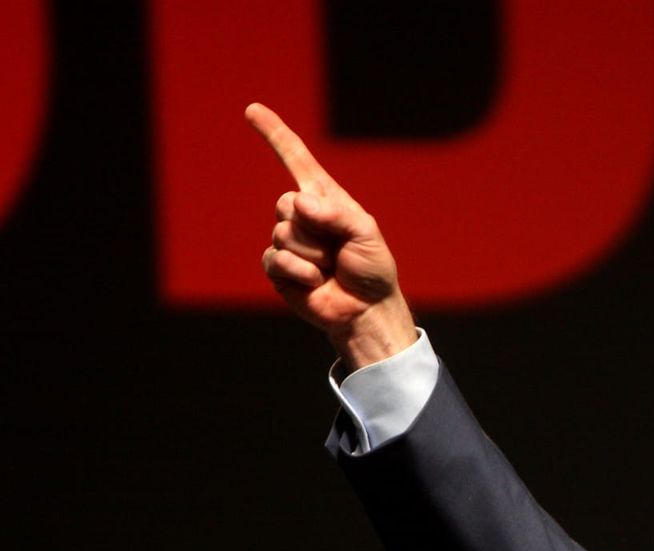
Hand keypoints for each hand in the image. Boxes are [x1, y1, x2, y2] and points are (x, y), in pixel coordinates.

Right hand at [244, 102, 414, 368]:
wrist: (366, 309)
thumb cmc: (371, 269)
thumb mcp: (366, 234)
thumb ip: (337, 214)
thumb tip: (299, 203)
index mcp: (325, 199)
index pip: (296, 160)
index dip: (275, 135)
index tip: (253, 110)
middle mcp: (302, 216)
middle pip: (286, 203)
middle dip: (316, 229)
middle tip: (338, 250)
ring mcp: (287, 241)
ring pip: (284, 234)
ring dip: (313, 255)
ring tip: (330, 268)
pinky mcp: (278, 268)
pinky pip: (276, 259)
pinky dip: (301, 273)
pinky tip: (316, 283)